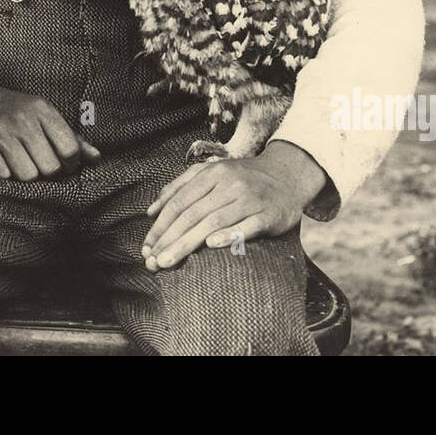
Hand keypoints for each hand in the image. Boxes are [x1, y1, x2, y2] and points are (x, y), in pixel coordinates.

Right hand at [0, 74, 102, 179]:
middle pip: (49, 168)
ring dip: (25, 174)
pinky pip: (3, 176)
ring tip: (20, 160)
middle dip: (48, 173)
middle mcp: (23, 119)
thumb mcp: (44, 116)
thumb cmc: (15, 111)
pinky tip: (2, 159)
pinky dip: (4, 173)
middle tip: (41, 165)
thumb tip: (97, 160)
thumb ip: (72, 139)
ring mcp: (1, 132)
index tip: (64, 164)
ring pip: (27, 175)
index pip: (69, 149)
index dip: (71, 164)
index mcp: (42, 109)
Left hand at [140, 141, 327, 269]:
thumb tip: (151, 210)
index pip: (180, 202)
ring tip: (169, 261)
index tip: (147, 247)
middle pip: (193, 214)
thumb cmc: (243, 178)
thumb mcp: (211, 173)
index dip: (161, 225)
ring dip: (188, 243)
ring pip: (214, 222)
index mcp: (213, 173)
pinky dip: (229, 235)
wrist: (288, 175)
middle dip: (169, 239)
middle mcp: (229, 184)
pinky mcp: (268, 215)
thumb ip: (180, 187)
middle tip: (153, 261)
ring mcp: (250, 199)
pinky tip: (211, 245)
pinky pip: (247, 227)